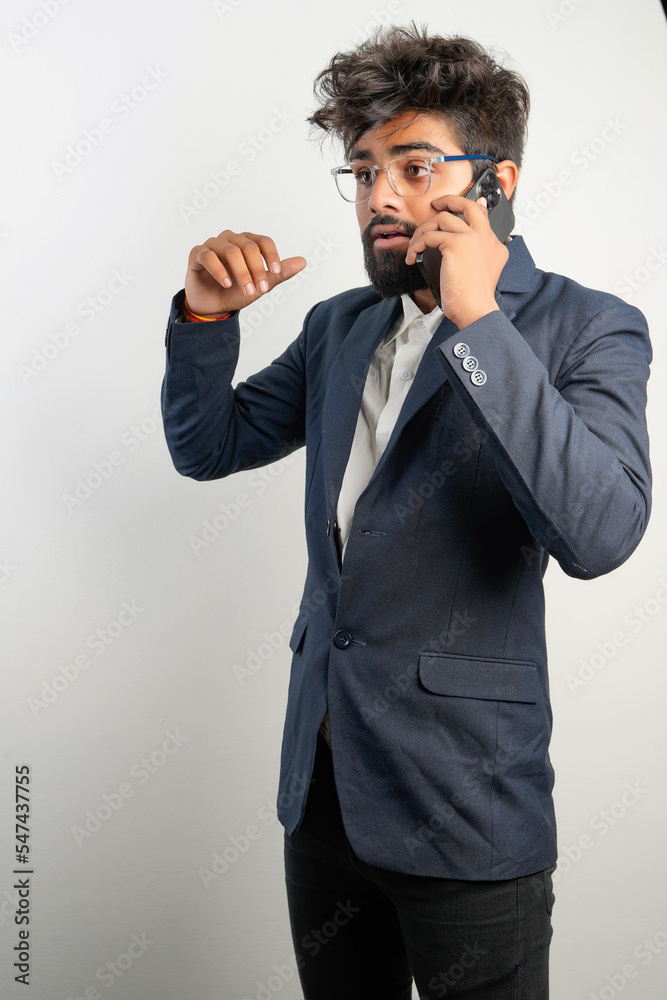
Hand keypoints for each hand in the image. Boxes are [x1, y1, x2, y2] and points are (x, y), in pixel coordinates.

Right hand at [185, 230, 306, 316]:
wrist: (212, 307)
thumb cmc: (236, 292)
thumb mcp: (260, 285)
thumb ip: (279, 273)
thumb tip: (303, 261)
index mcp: (247, 242)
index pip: (263, 241)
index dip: (271, 255)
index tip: (276, 272)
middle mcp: (230, 239)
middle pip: (248, 247)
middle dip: (257, 270)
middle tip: (261, 290)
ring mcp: (213, 245)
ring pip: (230, 251)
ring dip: (241, 273)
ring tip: (247, 291)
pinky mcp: (197, 254)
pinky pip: (209, 257)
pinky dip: (220, 271)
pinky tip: (226, 284)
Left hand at [405, 196, 508, 329]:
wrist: (476, 310)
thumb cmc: (474, 300)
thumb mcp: (479, 275)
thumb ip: (472, 257)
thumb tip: (450, 247)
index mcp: (494, 245)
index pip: (482, 216)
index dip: (467, 208)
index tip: (452, 208)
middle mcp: (486, 237)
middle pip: (467, 205)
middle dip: (449, 199)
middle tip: (435, 205)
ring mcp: (472, 237)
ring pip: (442, 218)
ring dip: (423, 230)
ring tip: (415, 245)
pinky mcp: (456, 243)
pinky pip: (428, 236)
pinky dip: (416, 245)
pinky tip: (412, 256)